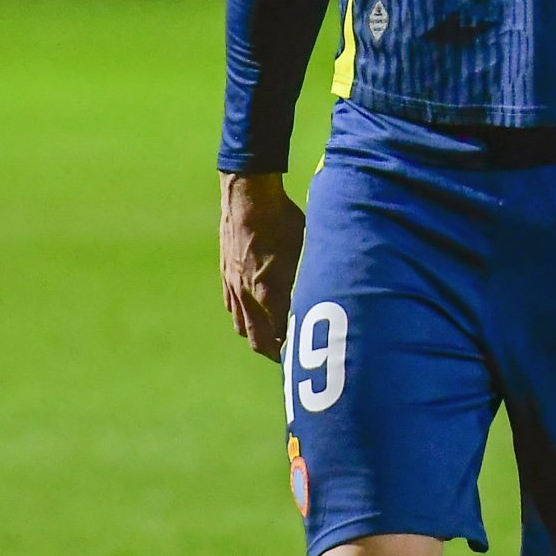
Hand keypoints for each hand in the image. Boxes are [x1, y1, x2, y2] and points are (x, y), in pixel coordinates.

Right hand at [220, 172, 304, 359]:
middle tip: (291, 357)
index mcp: (270, 292)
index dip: (293, 350)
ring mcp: (234, 286)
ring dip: (259, 337)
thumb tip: (330, 298)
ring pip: (243, 327)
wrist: (248, 198)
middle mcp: (248, 295)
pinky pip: (233, 309)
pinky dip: (245, 318)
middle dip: (276, 353)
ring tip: (274, 340)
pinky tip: (256, 315)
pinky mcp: (226, 276)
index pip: (281, 336)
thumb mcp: (308, 250)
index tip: (306, 356)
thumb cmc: (285, 221)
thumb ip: (312, 279)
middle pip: (259, 340)